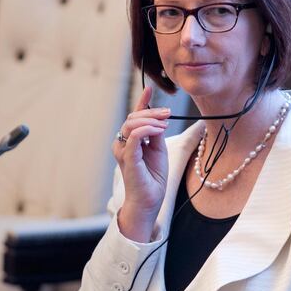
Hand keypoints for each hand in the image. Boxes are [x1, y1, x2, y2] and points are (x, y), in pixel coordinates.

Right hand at [112, 86, 169, 241]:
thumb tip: (159, 117)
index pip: (134, 117)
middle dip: (152, 111)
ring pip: (131, 124)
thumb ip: (156, 134)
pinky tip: (157, 130)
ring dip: (150, 119)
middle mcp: (122, 144)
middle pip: (133, 118)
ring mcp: (123, 151)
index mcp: (130, 141)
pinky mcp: (127, 159)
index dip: (142, 102)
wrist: (149, 201)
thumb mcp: (158, 150)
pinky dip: (146, 129)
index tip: (149, 89)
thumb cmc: (152, 178)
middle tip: (168, 113)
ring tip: (164, 124)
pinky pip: (134, 137)